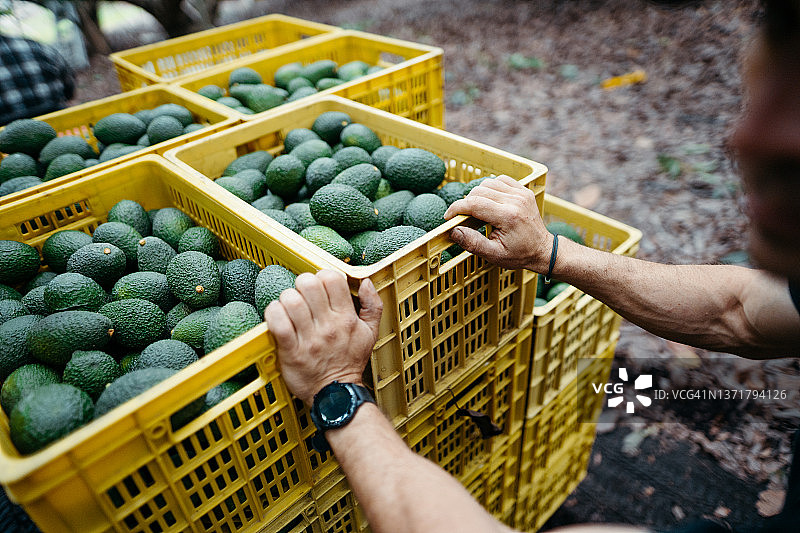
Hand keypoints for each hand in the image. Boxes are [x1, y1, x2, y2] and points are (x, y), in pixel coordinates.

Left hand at [264, 269, 382, 404]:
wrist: (336, 395)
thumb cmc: (350, 362)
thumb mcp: (370, 333)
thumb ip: (373, 306)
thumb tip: (367, 282)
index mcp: (347, 318)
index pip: (332, 278)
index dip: (322, 275)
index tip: (319, 286)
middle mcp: (328, 326)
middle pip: (308, 284)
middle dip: (301, 284)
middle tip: (301, 295)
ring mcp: (309, 339)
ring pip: (290, 300)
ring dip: (285, 299)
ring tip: (288, 307)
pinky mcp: (290, 352)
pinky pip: (277, 323)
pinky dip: (273, 313)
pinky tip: (277, 316)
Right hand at [444, 175, 551, 271]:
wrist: (543, 249)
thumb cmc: (519, 254)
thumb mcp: (494, 255)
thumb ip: (473, 243)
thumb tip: (453, 231)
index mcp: (508, 216)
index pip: (475, 204)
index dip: (456, 208)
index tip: (448, 217)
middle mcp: (515, 200)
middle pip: (479, 192)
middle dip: (465, 203)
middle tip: (463, 218)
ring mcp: (521, 193)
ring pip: (487, 183)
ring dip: (477, 195)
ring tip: (477, 211)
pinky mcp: (523, 190)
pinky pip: (500, 180)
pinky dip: (490, 188)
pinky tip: (489, 201)